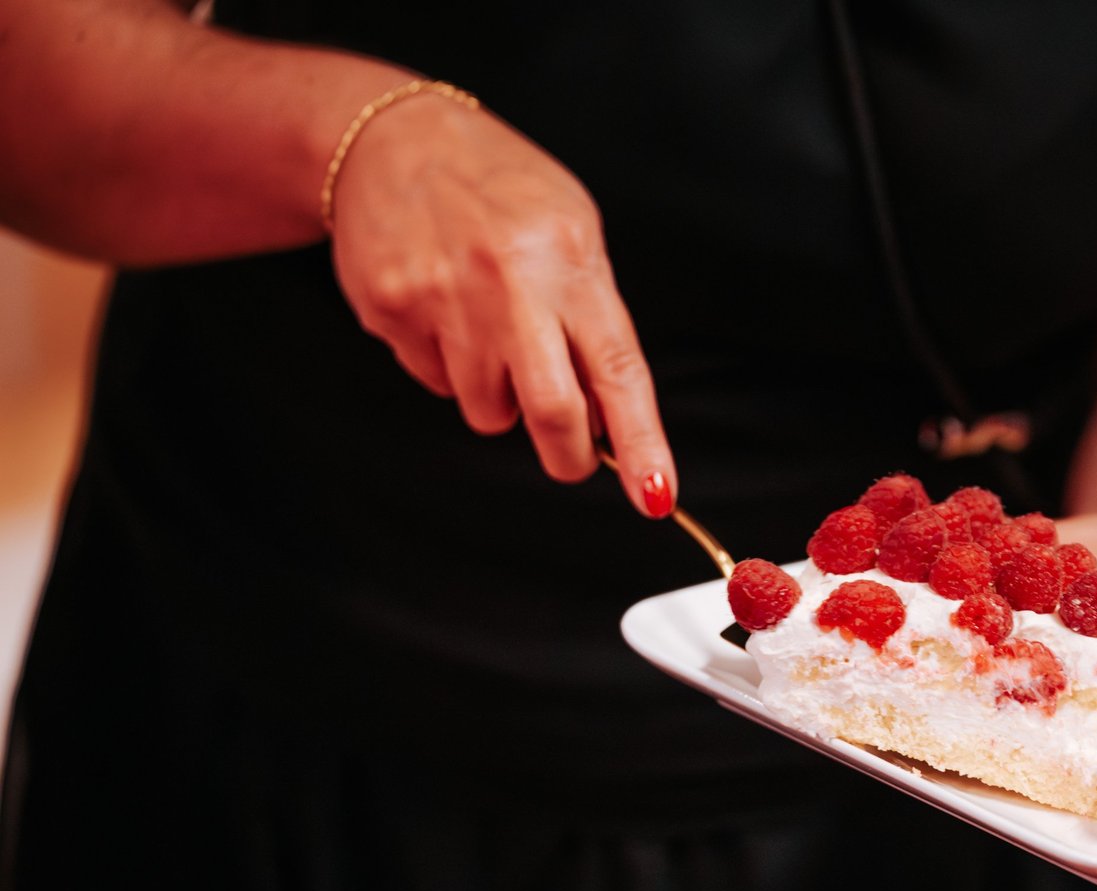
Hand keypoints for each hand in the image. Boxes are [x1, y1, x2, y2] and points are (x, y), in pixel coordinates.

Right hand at [328, 94, 674, 515]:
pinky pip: (434, 383)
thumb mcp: (572, 229)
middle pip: (551, 413)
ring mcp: (443, 302)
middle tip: (573, 454)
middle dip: (570, 456)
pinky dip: (448, 367)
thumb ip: (594, 316)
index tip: (655, 493)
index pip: (617, 369)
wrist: (389, 140)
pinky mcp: (391, 313)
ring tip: (489, 331)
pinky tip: (442, 310)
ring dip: (500, 397)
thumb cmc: (497, 188)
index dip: (641, 440)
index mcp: (568, 263)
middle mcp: (508, 286)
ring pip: (488, 411)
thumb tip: (609, 414)